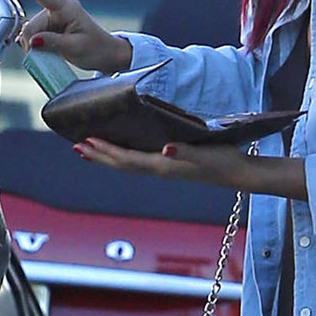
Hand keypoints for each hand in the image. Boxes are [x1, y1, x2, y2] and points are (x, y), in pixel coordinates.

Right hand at [4, 0, 132, 74]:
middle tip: (36, 56)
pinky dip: (36, 44)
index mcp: (68, 8)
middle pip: (34, 21)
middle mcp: (60, 10)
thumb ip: (53, 43)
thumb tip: (33, 41)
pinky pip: (37, 34)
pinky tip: (41, 52)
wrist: (107, 54)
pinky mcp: (53, 29)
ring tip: (45, 56)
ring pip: (33, 30)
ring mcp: (56, 19)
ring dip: (34, 44)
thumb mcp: (76, 47)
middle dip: (31, 39)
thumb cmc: (97, 48)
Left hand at [75, 140, 307, 199]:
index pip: (127, 159)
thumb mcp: (204, 154)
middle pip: (121, 165)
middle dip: (99, 156)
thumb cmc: (222, 160)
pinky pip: (140, 161)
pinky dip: (124, 155)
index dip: (105, 152)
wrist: (239, 173)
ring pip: (129, 164)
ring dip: (108, 158)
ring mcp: (164, 168)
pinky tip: (122, 148)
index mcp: (163, 165)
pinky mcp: (171, 165)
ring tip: (90, 149)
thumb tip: (165, 148)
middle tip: (77, 147)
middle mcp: (159, 169)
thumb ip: (183, 151)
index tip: (86, 143)